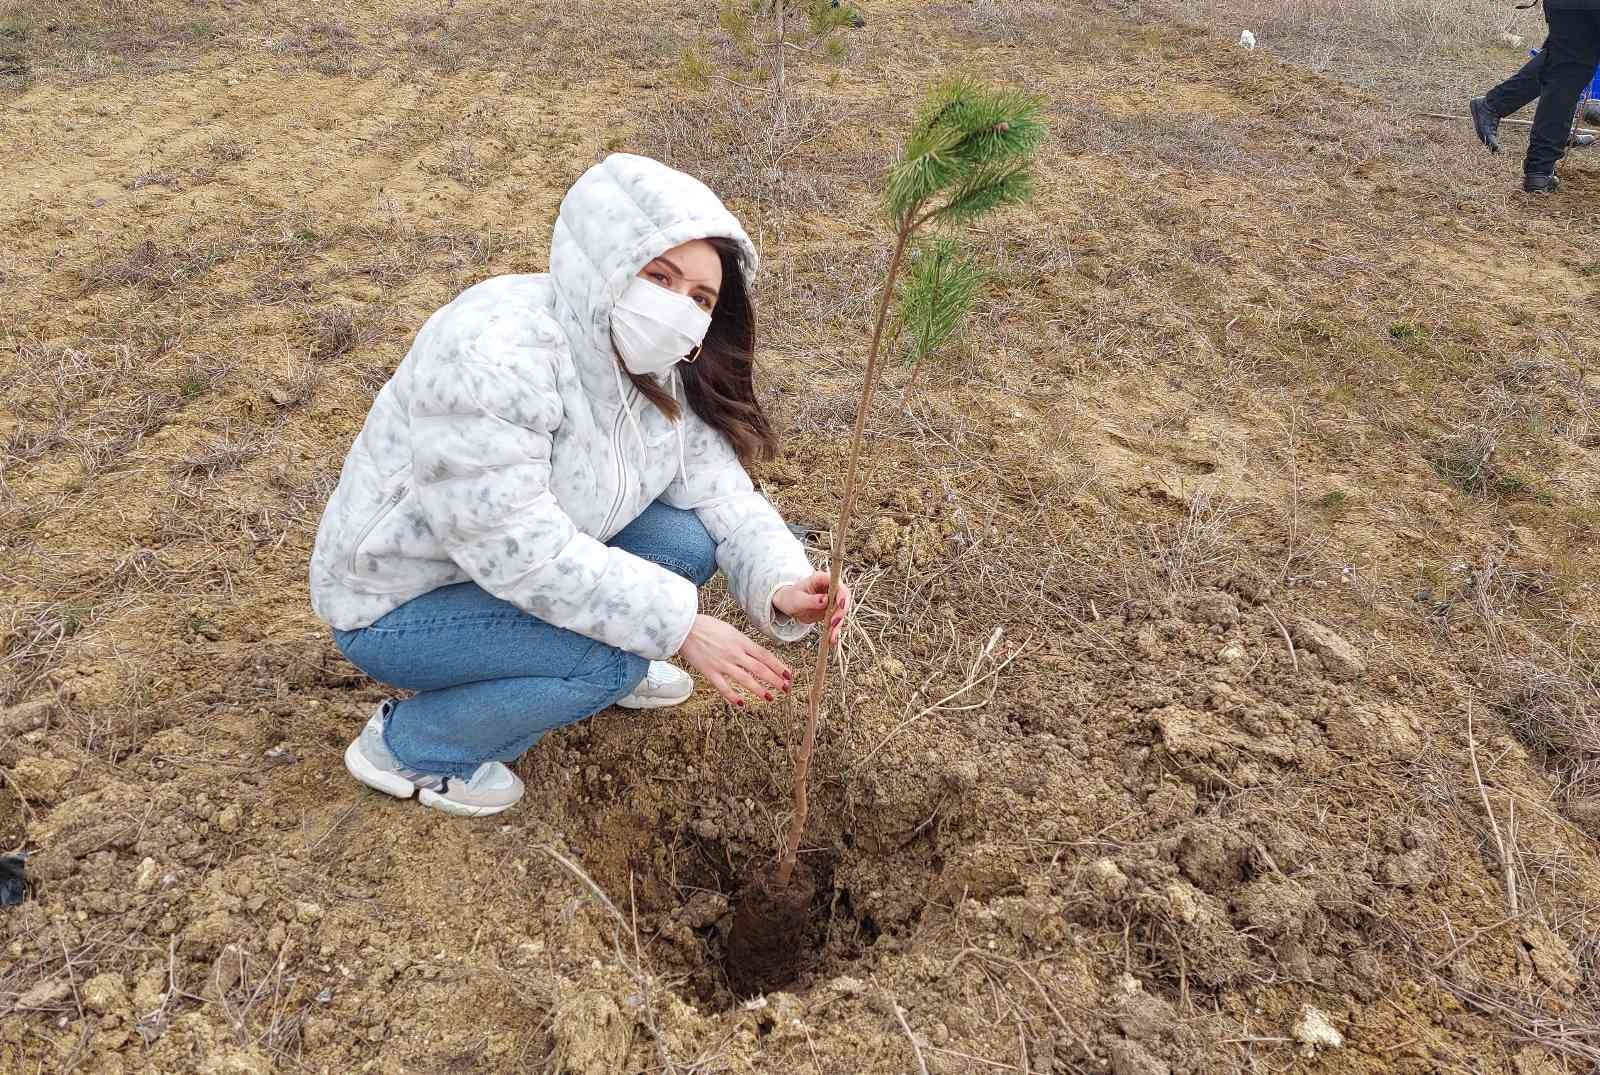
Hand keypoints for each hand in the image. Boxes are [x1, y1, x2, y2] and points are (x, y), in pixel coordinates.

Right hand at [677, 614, 791, 707]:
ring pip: (746, 679)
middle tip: (785, 688)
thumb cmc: (706, 626)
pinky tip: (741, 703)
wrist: (684, 627)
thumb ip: (742, 642)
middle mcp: (735, 653)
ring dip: (759, 690)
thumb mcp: (730, 630)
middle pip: (760, 669)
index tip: (788, 674)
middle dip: (775, 680)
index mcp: (741, 641)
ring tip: (770, 698)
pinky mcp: (709, 672)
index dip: (778, 666)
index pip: (765, 655)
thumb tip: (755, 654)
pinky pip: (724, 687)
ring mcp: (722, 663)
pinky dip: (733, 696)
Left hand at [773, 572, 850, 646]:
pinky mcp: (832, 611)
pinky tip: (832, 640)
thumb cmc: (790, 597)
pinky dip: (834, 631)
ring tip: (831, 637)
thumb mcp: (797, 599)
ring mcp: (833, 600)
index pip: (838, 585)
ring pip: (841, 612)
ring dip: (838, 625)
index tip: (840, 605)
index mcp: (823, 579)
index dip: (842, 594)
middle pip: (844, 599)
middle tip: (833, 624)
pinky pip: (836, 621)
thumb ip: (811, 600)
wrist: (788, 604)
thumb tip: (826, 600)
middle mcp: (831, 588)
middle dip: (841, 612)